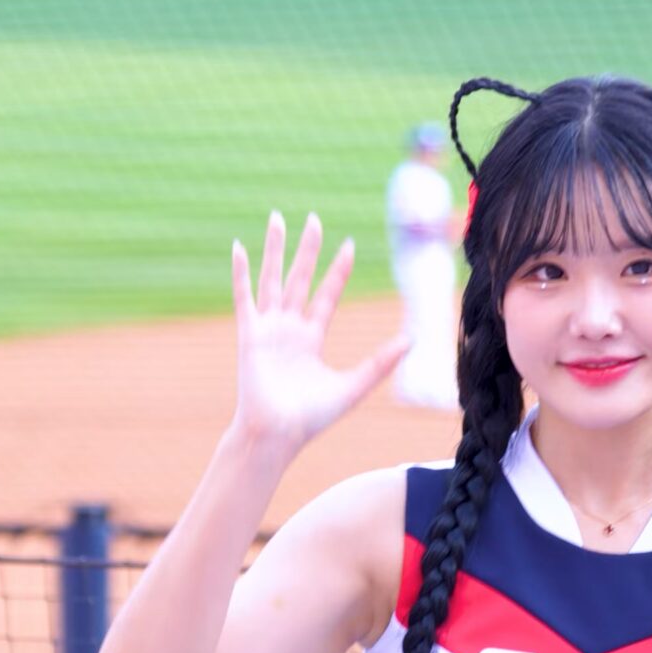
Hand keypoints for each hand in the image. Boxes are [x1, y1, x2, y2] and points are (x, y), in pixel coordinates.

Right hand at [230, 211, 410, 453]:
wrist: (277, 434)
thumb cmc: (311, 419)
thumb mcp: (354, 386)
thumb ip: (380, 362)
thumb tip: (412, 340)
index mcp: (311, 339)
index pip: (327, 295)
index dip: (337, 271)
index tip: (348, 245)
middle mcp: (289, 329)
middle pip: (300, 279)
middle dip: (307, 250)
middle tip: (314, 219)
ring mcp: (268, 329)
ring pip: (273, 279)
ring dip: (275, 249)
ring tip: (277, 218)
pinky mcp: (249, 334)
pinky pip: (244, 297)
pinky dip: (241, 273)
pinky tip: (239, 247)